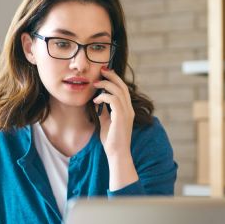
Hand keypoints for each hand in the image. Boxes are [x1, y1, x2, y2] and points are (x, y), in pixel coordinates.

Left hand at [93, 67, 137, 189]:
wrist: (117, 154)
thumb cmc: (111, 141)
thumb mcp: (106, 122)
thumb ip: (104, 111)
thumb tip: (98, 102)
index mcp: (127, 110)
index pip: (123, 89)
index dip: (114, 79)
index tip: (104, 74)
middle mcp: (129, 109)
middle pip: (122, 86)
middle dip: (112, 76)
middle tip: (101, 69)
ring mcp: (127, 112)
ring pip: (118, 90)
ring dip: (106, 85)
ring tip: (95, 84)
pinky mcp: (122, 117)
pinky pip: (113, 100)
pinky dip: (104, 97)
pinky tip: (96, 101)